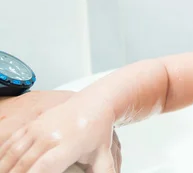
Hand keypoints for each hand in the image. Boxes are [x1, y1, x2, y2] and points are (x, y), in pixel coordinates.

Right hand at [0, 93, 119, 172]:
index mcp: (69, 145)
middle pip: (25, 164)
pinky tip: (3, 166)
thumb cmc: (98, 131)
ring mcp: (39, 129)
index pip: (44, 167)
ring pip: (14, 154)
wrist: (95, 103)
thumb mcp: (103, 156)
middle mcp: (51, 136)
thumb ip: (105, 172)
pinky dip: (3, 156)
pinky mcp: (32, 125)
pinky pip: (11, 143)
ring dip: (7, 168)